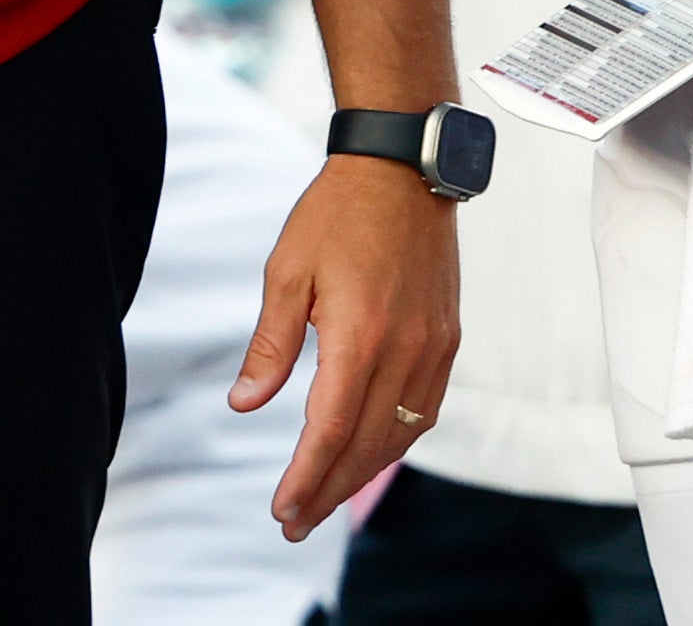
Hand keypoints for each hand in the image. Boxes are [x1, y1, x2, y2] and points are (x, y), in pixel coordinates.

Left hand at [231, 156, 459, 539]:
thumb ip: (270, 344)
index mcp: (360, 334)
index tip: (282, 509)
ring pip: (401, 434)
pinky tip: (370, 451)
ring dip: (363, 473)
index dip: (306, 477)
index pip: (330, 430)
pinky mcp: (448, 338)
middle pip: (366, 445)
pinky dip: (396, 441)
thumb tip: (245, 403)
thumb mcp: (287, 271)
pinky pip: (425, 409)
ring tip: (327, 498)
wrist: (403, 169)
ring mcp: (434, 346)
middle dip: (329, 491)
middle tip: (295, 522)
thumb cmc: (336, 214)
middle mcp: (405, 348)